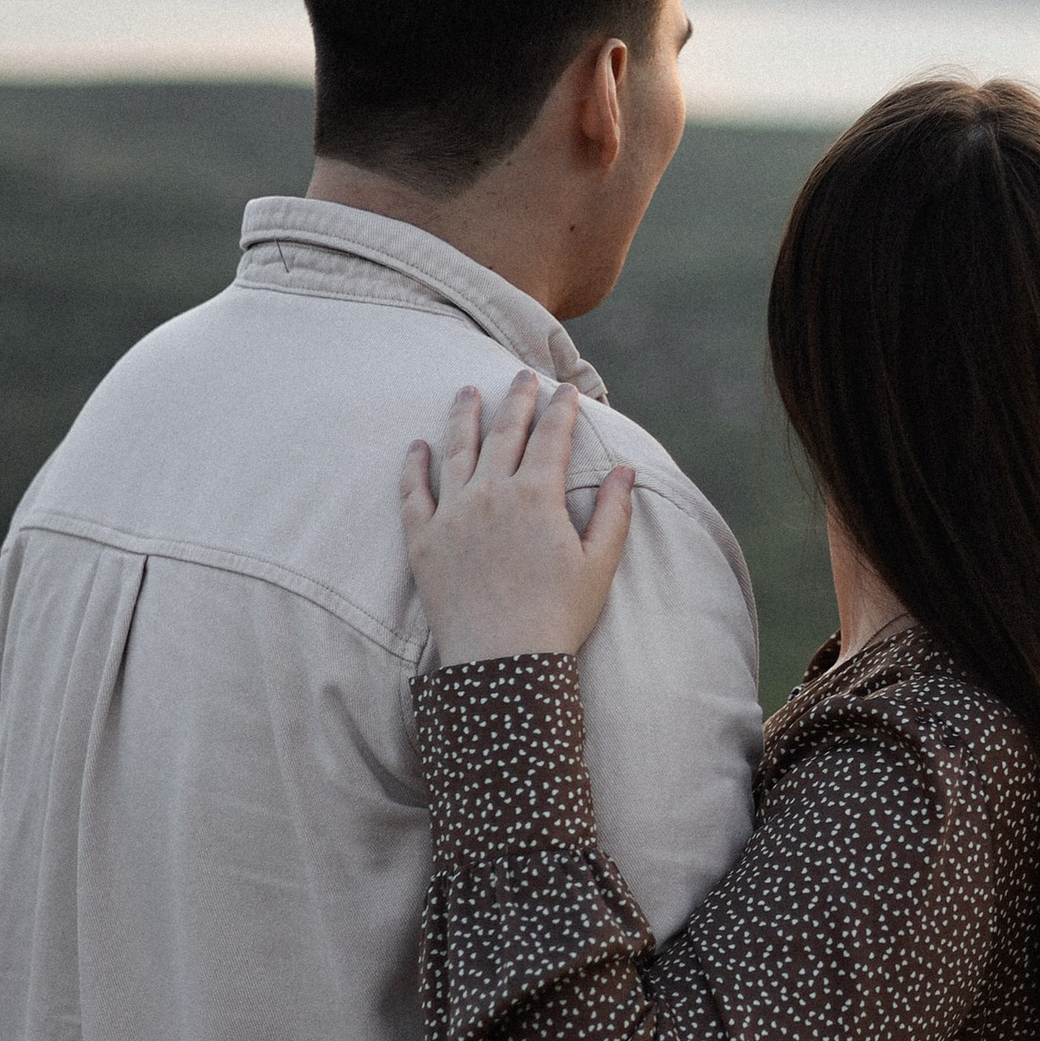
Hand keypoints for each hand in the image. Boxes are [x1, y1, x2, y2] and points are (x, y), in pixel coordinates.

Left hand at [402, 374, 635, 666]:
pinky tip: (417, 445)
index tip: (565, 390)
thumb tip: (626, 470)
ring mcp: (452, 513)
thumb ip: (614, 512)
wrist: (502, 665)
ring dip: (463, 416)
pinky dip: (414, 464)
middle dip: (516, 398)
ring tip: (466, 393)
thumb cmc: (558, 618)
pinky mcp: (423, 540)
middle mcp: (491, 493)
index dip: (560, 409)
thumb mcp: (599, 564)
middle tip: (521, 375)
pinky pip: (413, 491)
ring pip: (456, 449)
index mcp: (537, 495)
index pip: (550, 436)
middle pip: (504, 431)